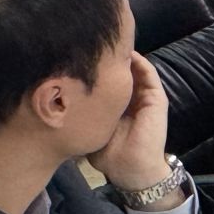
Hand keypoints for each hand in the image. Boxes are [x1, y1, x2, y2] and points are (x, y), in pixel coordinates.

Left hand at [88, 54, 171, 192]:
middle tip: (96, 44)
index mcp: (117, 107)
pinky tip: (127, 52)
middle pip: (121, 73)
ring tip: (111, 43)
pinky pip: (149, 74)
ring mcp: (145, 98)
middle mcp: (132, 99)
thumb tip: (57, 102)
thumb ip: (83, 115)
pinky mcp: (156, 98)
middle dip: (110, 59)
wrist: (133, 170)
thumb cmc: (111, 157)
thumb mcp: (91, 130)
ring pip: (136, 70)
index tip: (82, 56)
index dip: (97, 69)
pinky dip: (140, 62)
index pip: (108, 82)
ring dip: (125, 56)